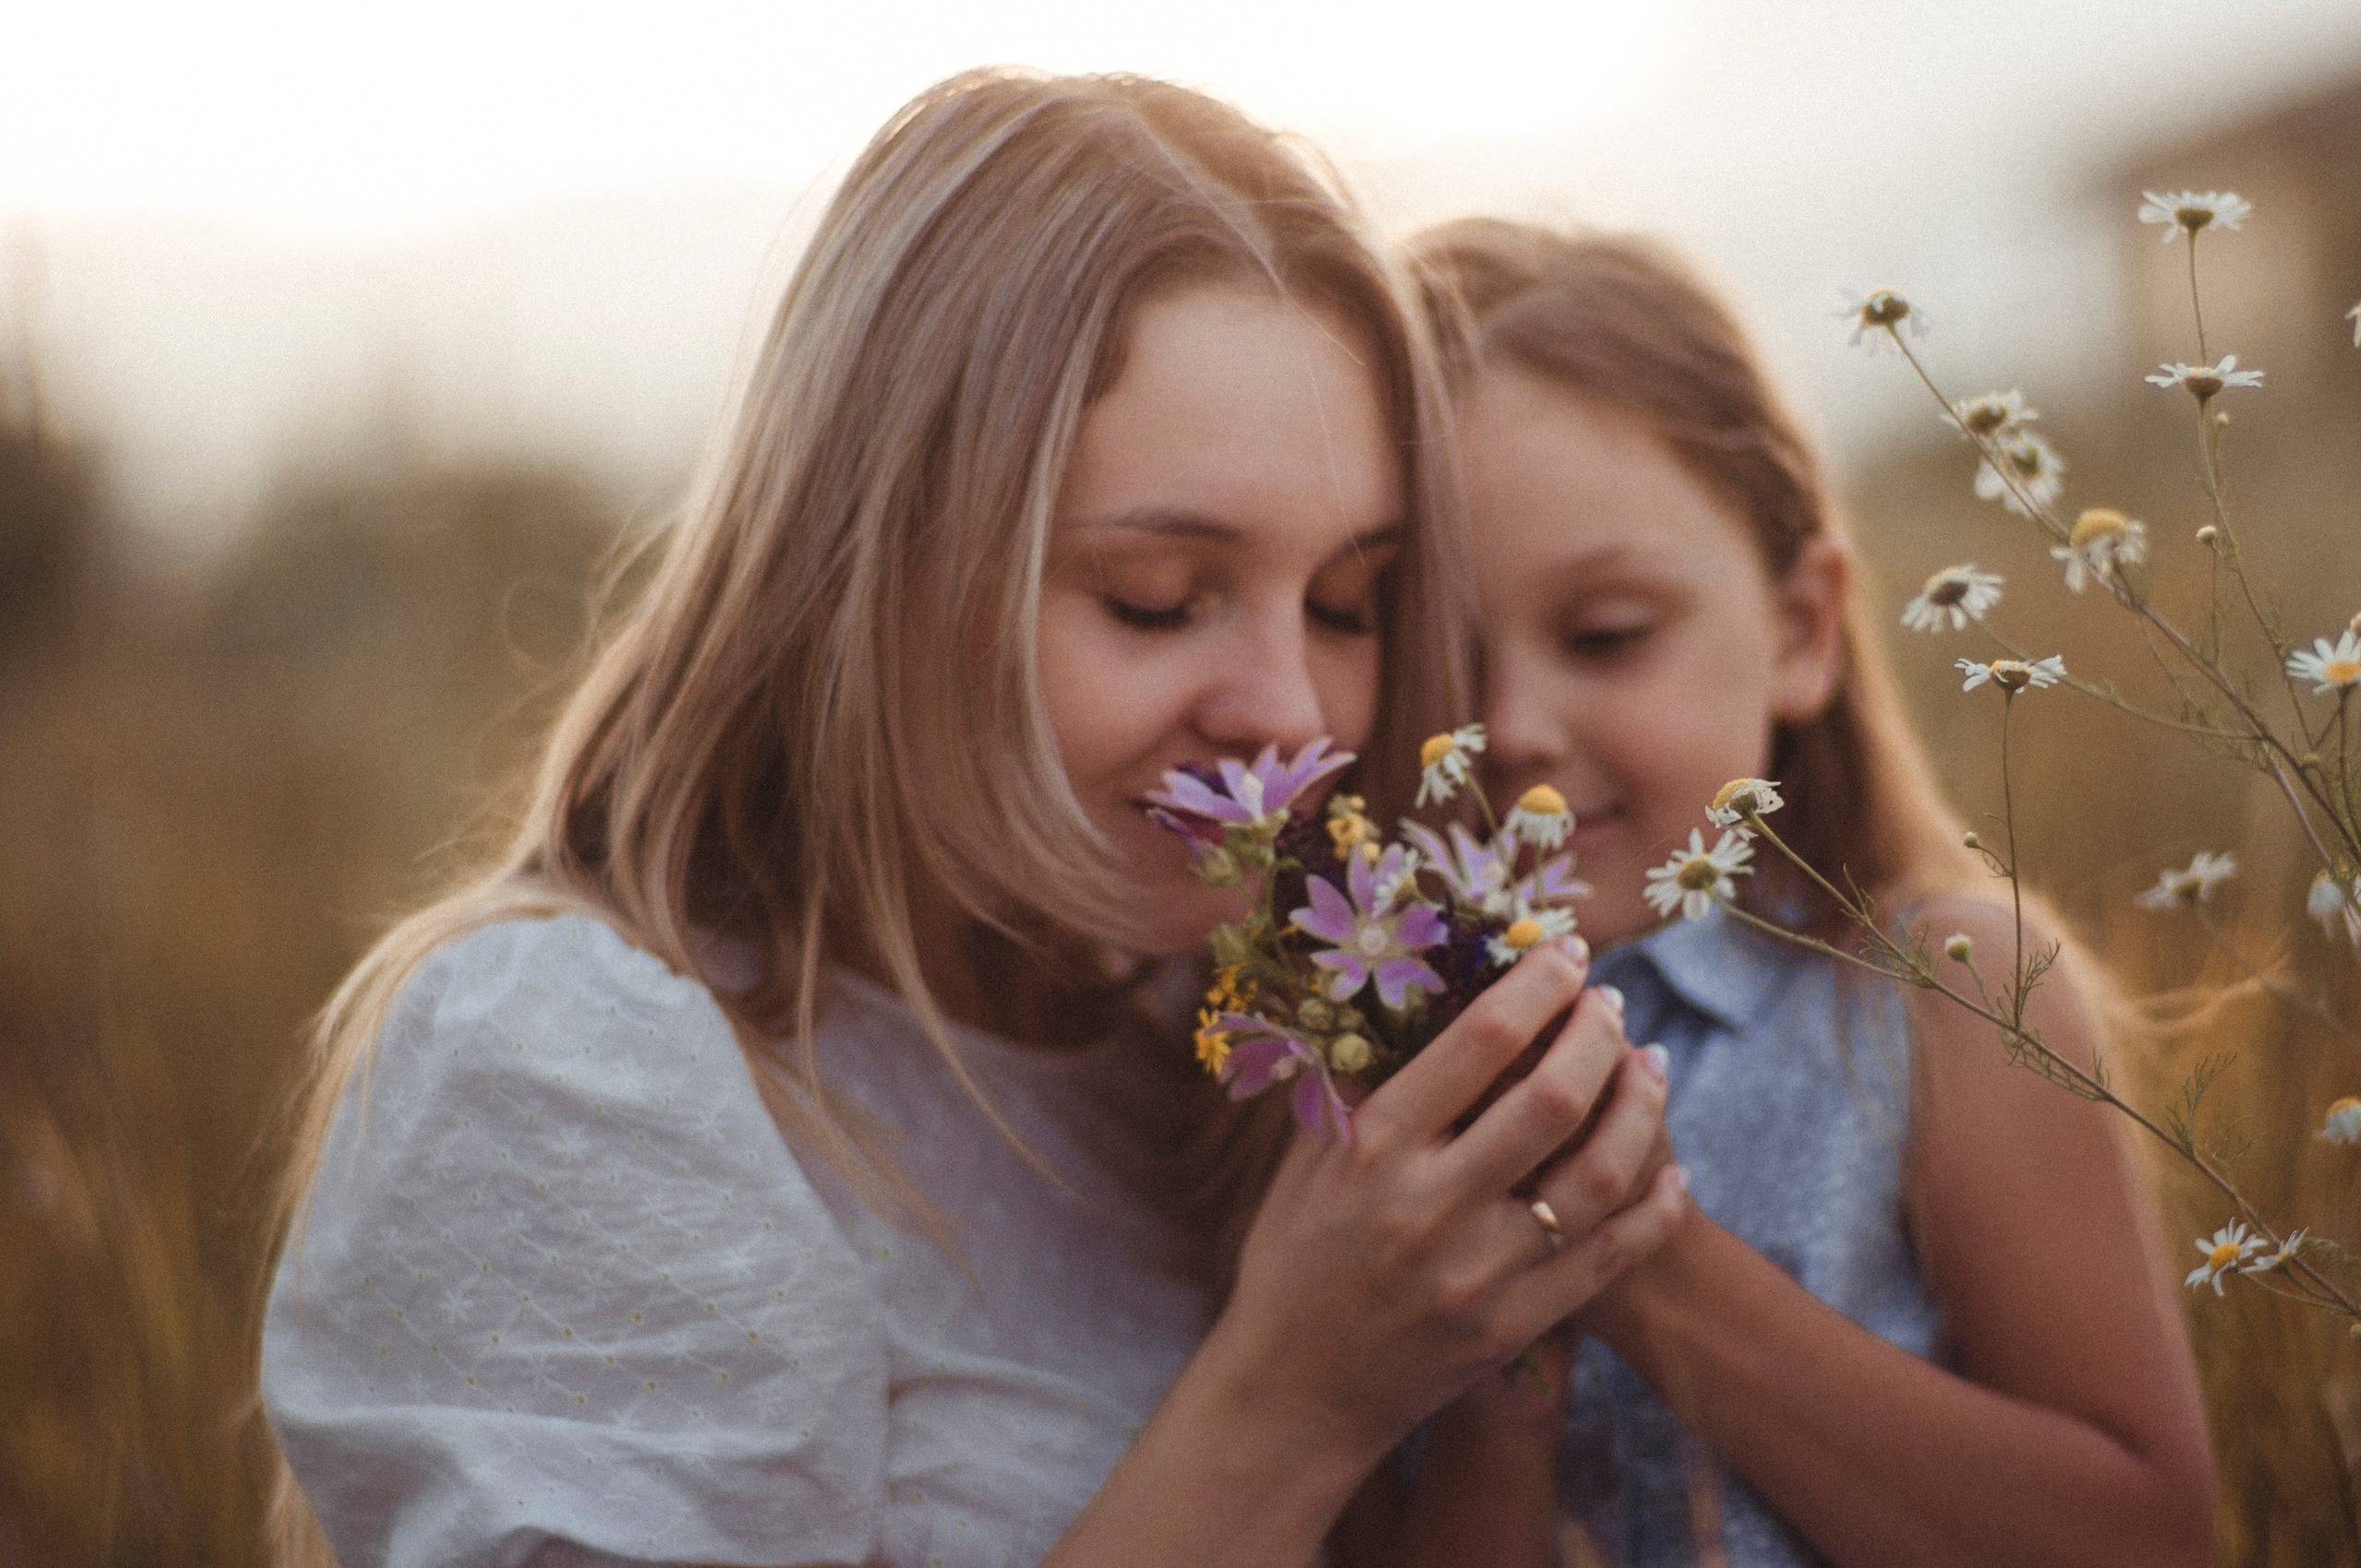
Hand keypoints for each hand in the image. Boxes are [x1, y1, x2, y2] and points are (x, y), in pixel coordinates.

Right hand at [1211, 937, 1688, 1466]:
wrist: (1292, 1392)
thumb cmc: (1293, 1259)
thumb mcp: (1308, 1160)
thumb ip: (1360, 1084)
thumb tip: (1413, 994)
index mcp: (1375, 1146)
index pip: (1480, 1039)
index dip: (1539, 984)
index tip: (1567, 955)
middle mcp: (1428, 1204)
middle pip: (1553, 1096)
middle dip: (1599, 1033)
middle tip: (1612, 1005)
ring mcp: (1477, 1272)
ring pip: (1598, 1173)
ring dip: (1640, 1107)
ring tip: (1652, 1066)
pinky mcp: (1512, 1328)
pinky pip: (1609, 1257)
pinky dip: (1653, 1206)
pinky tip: (1671, 1168)